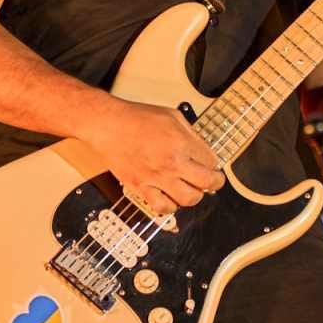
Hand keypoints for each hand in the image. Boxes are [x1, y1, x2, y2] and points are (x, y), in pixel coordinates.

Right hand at [81, 98, 223, 216]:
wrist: (108, 125)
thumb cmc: (136, 118)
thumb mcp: (172, 116)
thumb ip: (191, 133)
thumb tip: (203, 149)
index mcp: (181, 142)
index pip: (211, 161)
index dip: (214, 163)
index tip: (212, 164)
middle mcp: (171, 163)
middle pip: (207, 183)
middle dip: (215, 182)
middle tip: (213, 180)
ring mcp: (156, 178)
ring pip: (188, 199)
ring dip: (195, 195)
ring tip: (191, 188)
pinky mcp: (140, 187)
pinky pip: (162, 207)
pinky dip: (170, 206)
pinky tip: (171, 198)